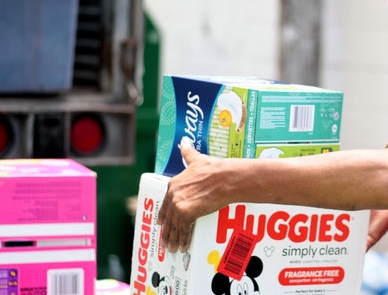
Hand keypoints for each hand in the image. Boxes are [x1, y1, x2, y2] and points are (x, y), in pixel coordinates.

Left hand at [156, 137, 229, 252]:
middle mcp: (173, 194)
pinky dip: (183, 239)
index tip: (162, 222)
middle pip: (168, 216)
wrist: (225, 178)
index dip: (164, 213)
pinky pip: (184, 230)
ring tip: (172, 248)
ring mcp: (178, 204)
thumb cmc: (214, 169)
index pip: (166, 202)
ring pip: (174, 226)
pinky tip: (183, 246)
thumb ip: (188, 152)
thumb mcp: (197, 159)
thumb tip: (184, 140)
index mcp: (174, 183)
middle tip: (166, 241)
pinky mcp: (186, 213)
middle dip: (167, 231)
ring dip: (173, 239)